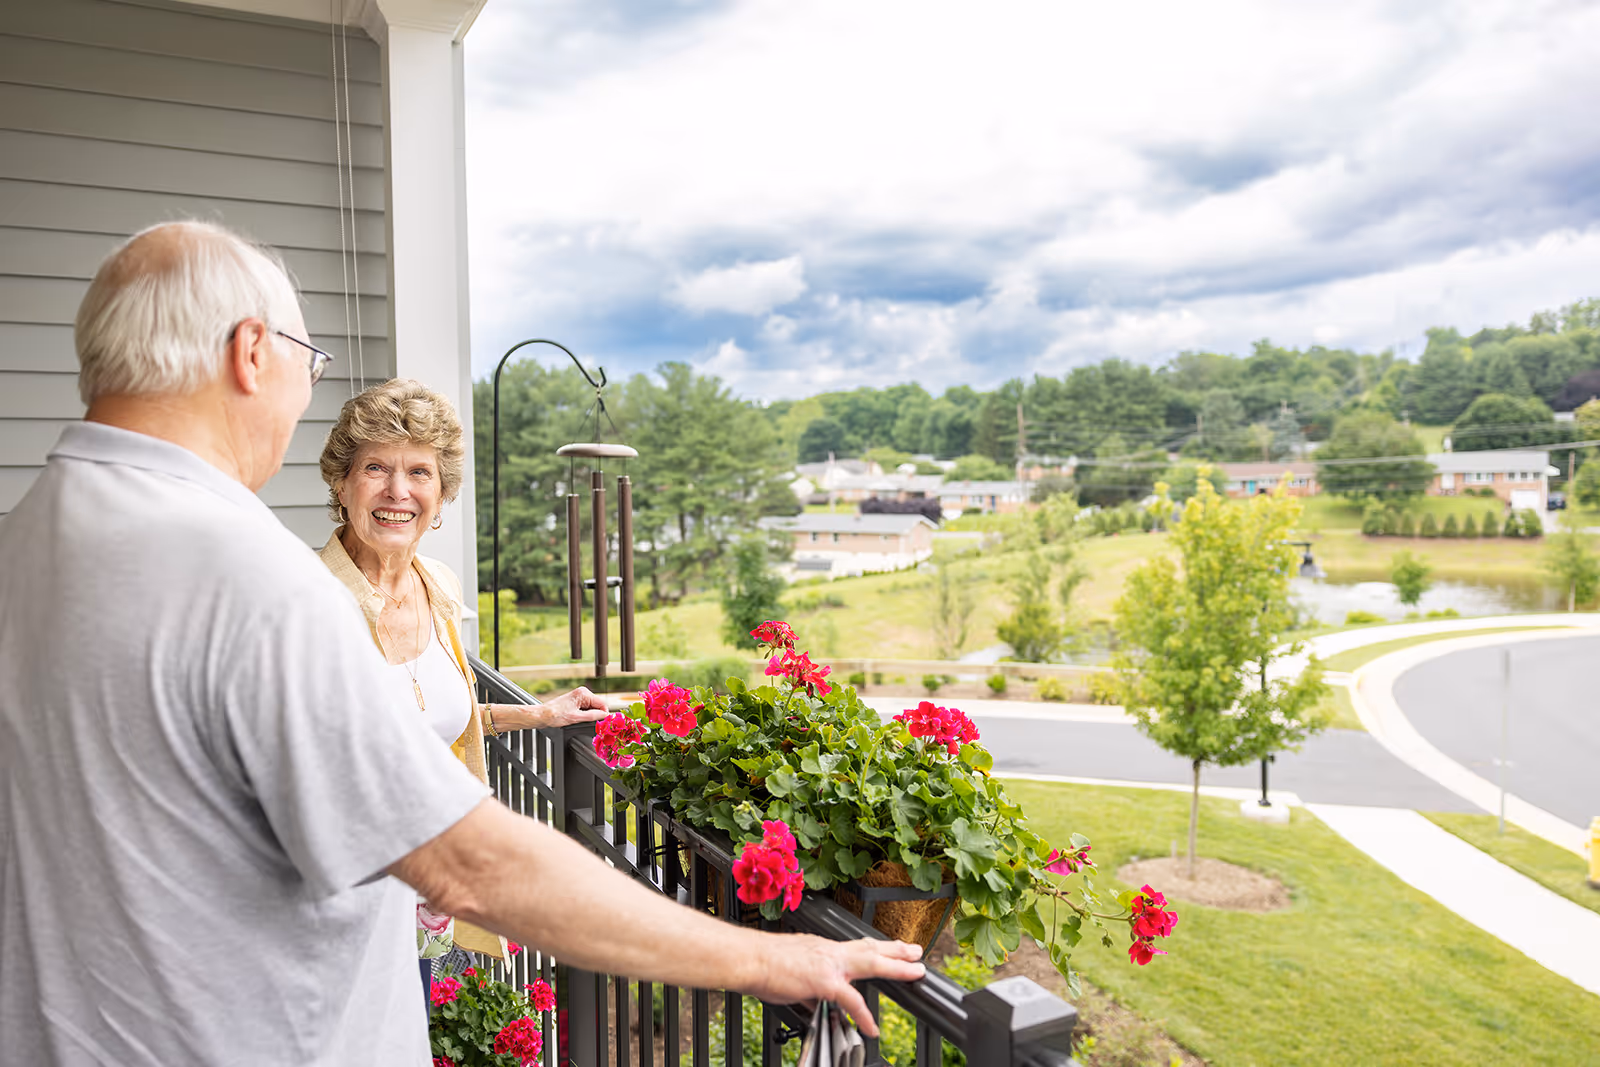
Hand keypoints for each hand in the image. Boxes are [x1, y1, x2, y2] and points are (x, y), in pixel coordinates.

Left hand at [543, 686, 608, 726]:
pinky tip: (577, 718)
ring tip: (579, 720)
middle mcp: (582, 692)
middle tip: (588, 723)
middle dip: (595, 714)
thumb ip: (593, 716)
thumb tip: (605, 715)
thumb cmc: (555, 715)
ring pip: (592, 708)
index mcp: (583, 693)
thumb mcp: (576, 718)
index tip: (603, 723)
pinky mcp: (575, 701)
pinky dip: (584, 714)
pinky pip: (586, 708)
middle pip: (598, 705)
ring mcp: (578, 696)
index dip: (603, 714)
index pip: (602, 703)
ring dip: (589, 715)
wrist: (542, 715)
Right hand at [748, 935, 924, 1037]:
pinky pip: (851, 999)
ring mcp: (829, 963)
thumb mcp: (793, 975)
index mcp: (822, 948)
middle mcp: (830, 951)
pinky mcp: (824, 980)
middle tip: (917, 951)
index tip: (891, 949)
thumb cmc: (762, 965)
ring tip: (915, 971)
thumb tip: (816, 1004)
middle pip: (870, 947)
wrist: (748, 959)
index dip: (876, 948)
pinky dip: (864, 1014)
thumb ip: (810, 989)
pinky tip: (872, 1028)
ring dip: (896, 966)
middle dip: (896, 949)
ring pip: (871, 961)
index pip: (855, 947)